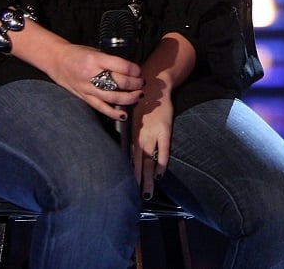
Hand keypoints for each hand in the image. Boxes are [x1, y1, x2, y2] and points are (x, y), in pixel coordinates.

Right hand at [48, 41, 143, 121]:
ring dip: (129, 98)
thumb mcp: (96, 51)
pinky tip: (124, 115)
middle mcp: (91, 74)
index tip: (139, 71)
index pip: (122, 66)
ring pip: (112, 97)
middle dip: (134, 84)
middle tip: (141, 83)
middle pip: (119, 82)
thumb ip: (111, 61)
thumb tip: (131, 70)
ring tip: (138, 95)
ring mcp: (87, 88)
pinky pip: (100, 107)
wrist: (57, 60)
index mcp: (96, 59)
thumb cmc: (78, 54)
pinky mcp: (83, 97)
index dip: (135, 70)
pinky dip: (113, 113)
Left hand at [133, 83, 173, 199]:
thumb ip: (126, 132)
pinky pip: (163, 151)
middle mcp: (139, 137)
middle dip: (135, 182)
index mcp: (129, 135)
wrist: (154, 85)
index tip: (122, 189)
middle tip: (133, 199)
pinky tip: (159, 175)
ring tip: (146, 194)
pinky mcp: (164, 130)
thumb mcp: (128, 116)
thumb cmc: (138, 101)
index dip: (126, 174)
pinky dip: (161, 163)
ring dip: (148, 179)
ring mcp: (152, 135)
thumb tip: (119, 149)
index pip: (126, 160)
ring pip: (149, 162)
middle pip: (136, 165)